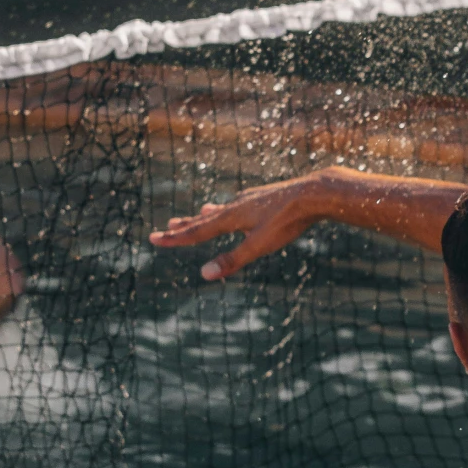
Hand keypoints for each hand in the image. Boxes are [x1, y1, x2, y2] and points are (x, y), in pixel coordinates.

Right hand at [151, 172, 331, 281]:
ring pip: (224, 209)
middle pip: (206, 219)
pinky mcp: (266, 196)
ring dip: (208, 215)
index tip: (153, 238)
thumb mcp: (259, 245)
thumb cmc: (287, 221)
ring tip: (199, 213)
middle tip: (167, 226)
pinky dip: (231, 208)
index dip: (175, 238)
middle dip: (186, 226)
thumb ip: (233, 260)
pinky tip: (238, 204)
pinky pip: (241, 204)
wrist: (314, 193)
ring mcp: (252, 199)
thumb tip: (204, 274)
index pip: (196, 232)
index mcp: (231, 217)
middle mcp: (236, 205)